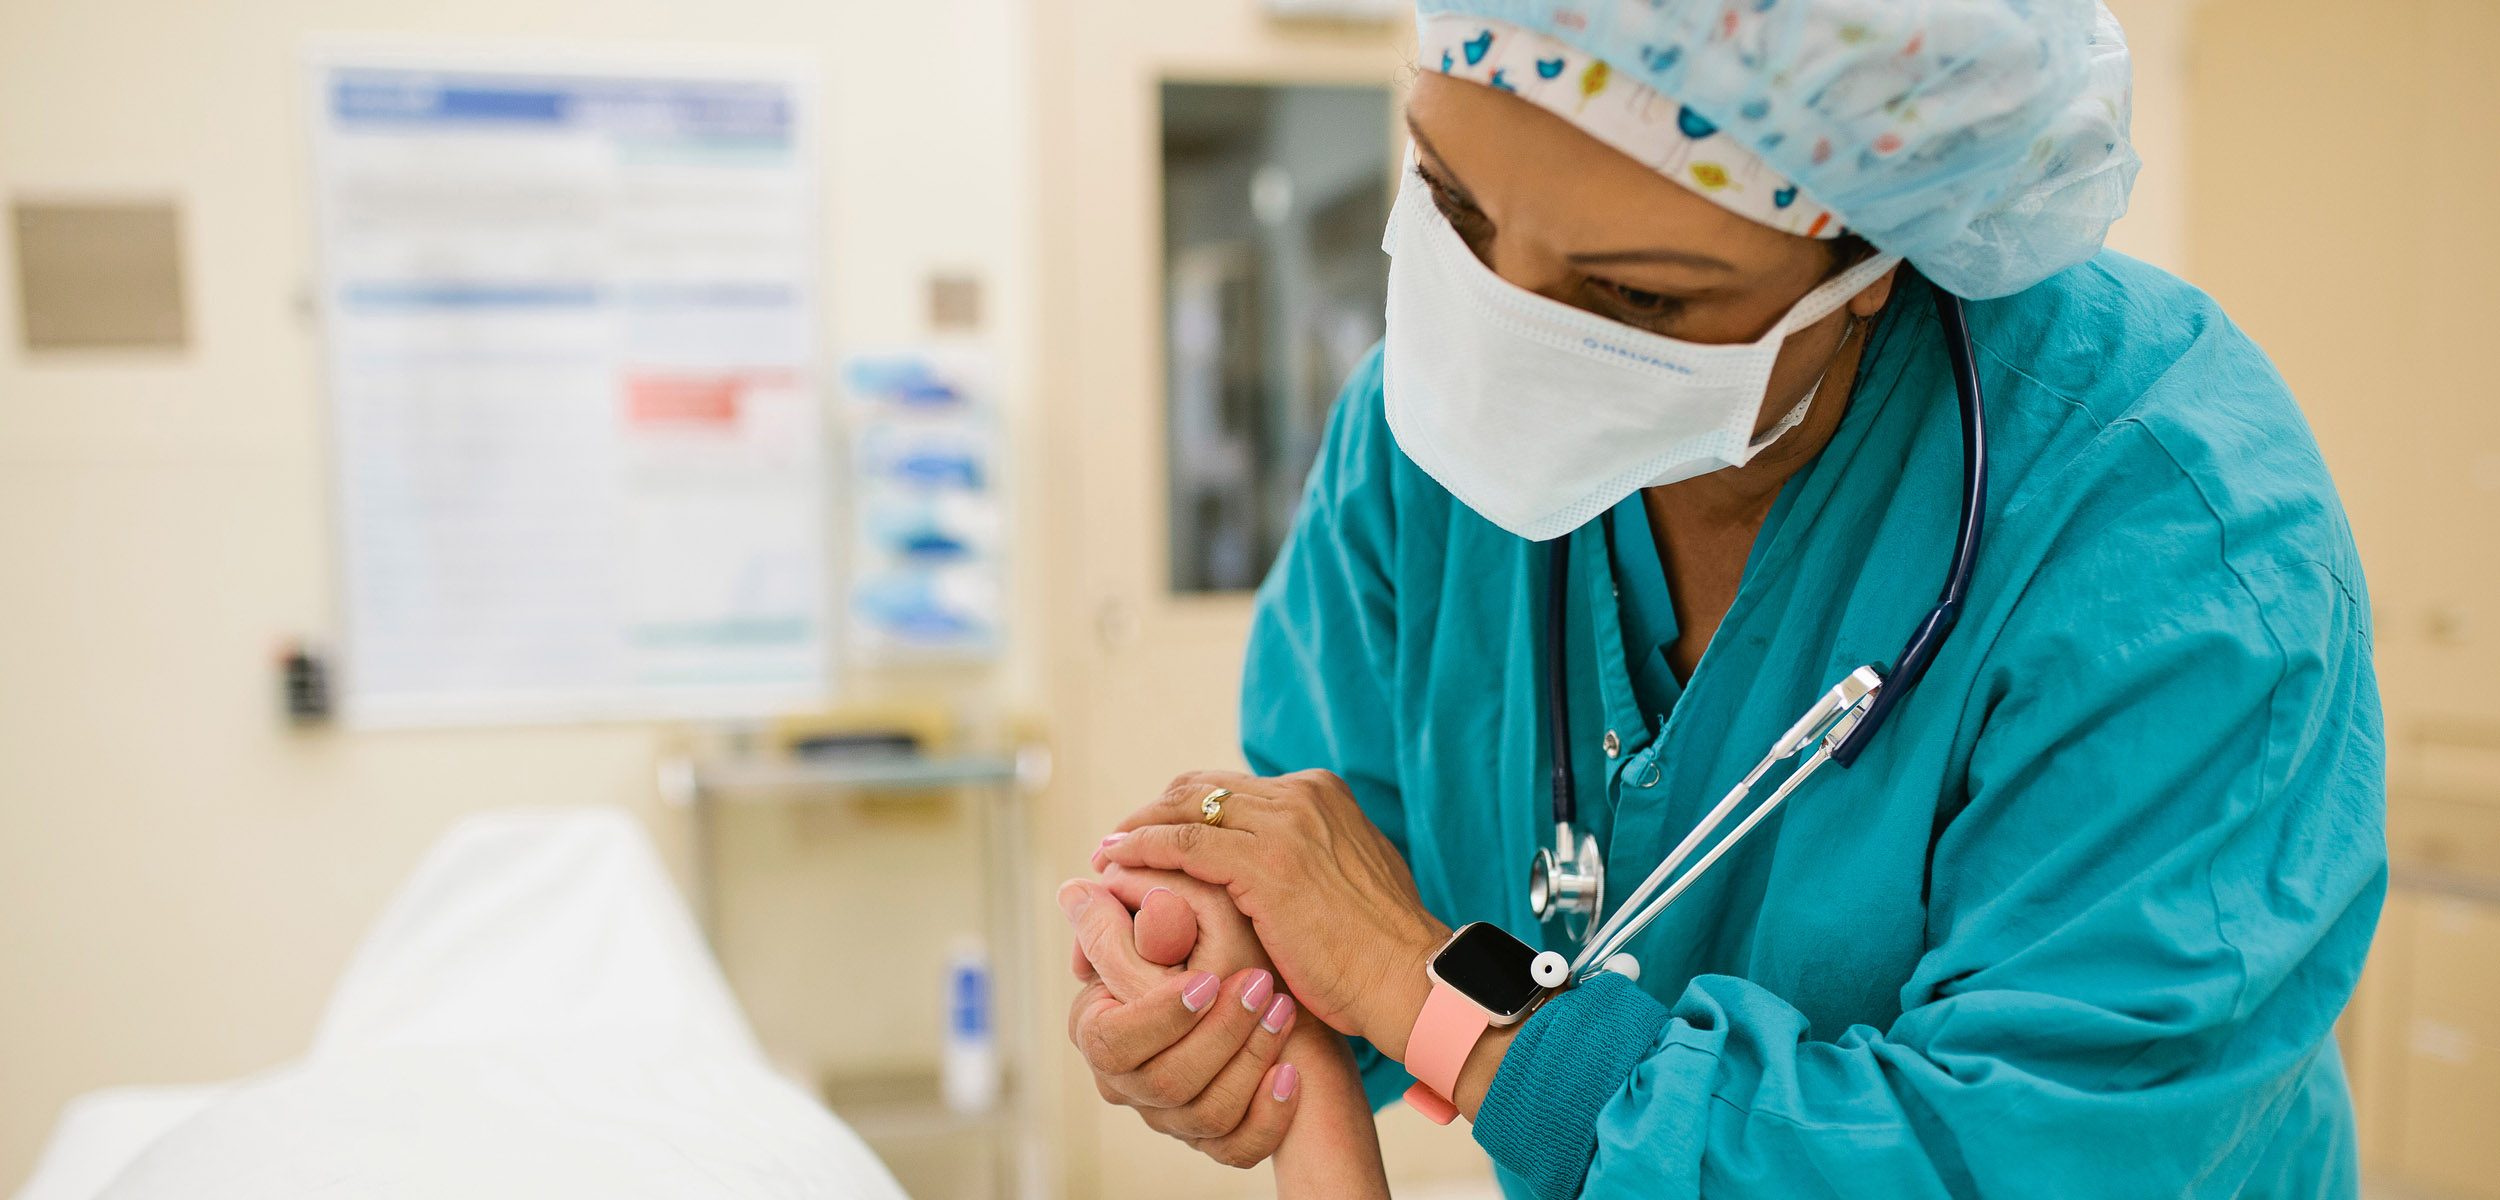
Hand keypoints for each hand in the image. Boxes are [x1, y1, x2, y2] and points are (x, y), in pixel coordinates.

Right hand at [1060, 869, 1303, 1164]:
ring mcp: (1174, 1117)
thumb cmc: (1211, 950)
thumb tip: (1079, 889)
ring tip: (1283, 1008)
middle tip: (1259, 984)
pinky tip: (1290, 1073)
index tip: (1206, 980)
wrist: (1274, 996)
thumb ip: (1131, 921)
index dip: (1159, 1015)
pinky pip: (1239, 1147)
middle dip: (1218, 1034)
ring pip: (1208, 1114)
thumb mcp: (1177, 929)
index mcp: (1101, 1031)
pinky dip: (1267, 1113)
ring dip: (1250, 1059)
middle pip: (1164, 1082)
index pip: (1112, 1041)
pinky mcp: (1219, 1139)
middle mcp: (1130, 1082)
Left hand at [1096, 770, 1450, 1060]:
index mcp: (1320, 792)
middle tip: (1115, 842)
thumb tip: (1285, 865)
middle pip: (1199, 788)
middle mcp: (1300, 796)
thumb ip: (1313, 855)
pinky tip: (1117, 866)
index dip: (1183, 809)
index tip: (1152, 833)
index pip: (1231, 788)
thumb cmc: (1379, 948)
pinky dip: (1142, 850)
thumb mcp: (1349, 876)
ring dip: (1135, 830)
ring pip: (1184, 810)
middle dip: (1151, 812)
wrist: (1409, 978)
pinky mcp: (1265, 865)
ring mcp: (1284, 826)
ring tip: (1105, 855)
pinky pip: (1182, 845)